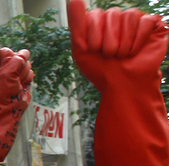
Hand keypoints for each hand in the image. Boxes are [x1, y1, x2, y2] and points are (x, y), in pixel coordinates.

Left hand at [69, 0, 168, 165]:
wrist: (123, 86)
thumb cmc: (101, 70)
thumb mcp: (81, 48)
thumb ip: (76, 23)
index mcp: (100, 23)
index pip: (96, 14)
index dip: (94, 34)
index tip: (94, 50)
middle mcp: (118, 19)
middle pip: (113, 13)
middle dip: (109, 40)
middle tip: (111, 55)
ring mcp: (136, 21)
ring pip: (129, 16)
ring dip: (123, 42)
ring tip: (122, 55)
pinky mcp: (153, 26)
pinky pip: (145, 21)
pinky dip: (138, 39)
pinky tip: (135, 51)